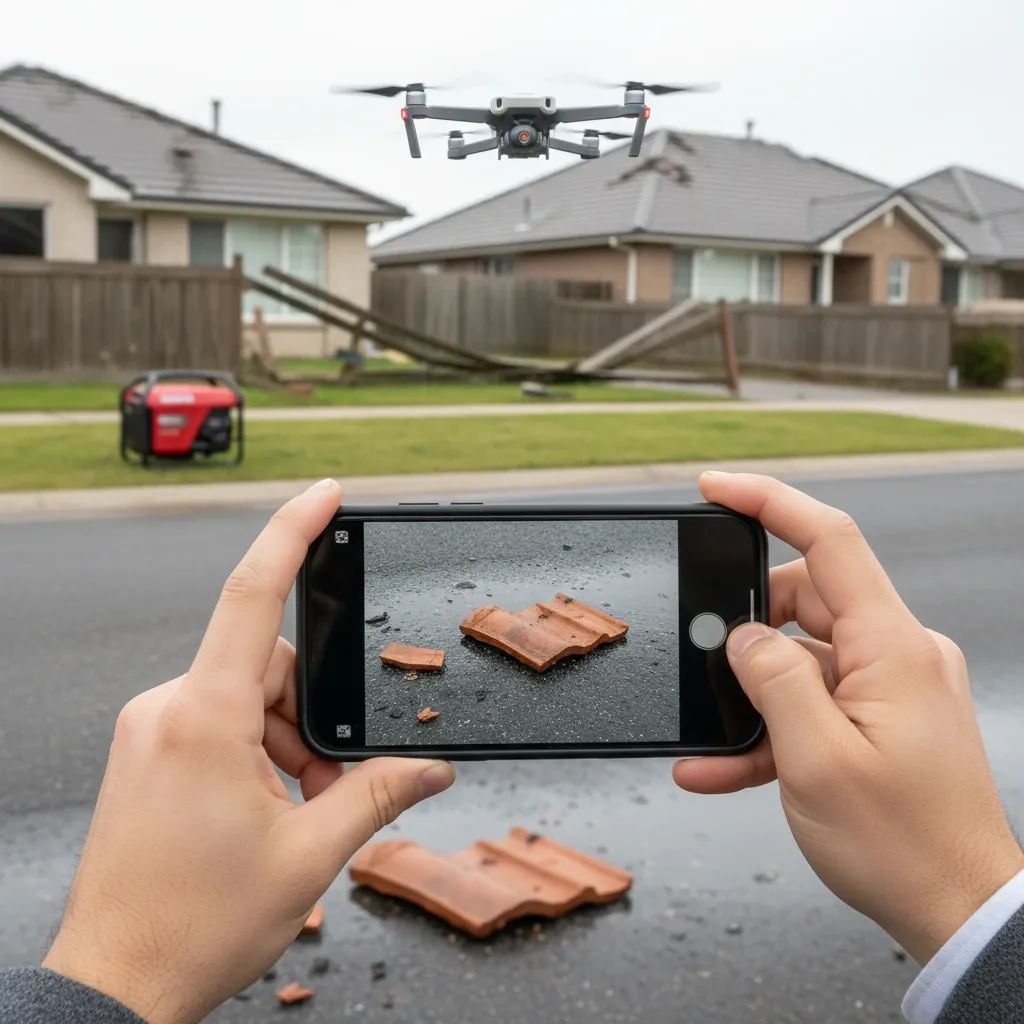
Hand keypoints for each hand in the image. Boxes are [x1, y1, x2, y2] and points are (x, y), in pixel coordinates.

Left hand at [42, 480, 454, 1023]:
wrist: (114, 985)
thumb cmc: (191, 926)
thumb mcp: (307, 856)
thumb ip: (377, 797)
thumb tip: (431, 770)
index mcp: (205, 718)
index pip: (253, 595)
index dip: (292, 531)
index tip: (324, 494)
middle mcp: (167, 710)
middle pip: (271, 667)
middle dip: (313, 718)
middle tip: (329, 788)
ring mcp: (151, 730)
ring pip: (247, 698)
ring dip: (288, 744)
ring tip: (297, 813)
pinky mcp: (146, 751)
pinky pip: (217, 721)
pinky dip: (256, 753)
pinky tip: (266, 809)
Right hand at [675, 472, 1023, 963]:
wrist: (959, 910)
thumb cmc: (903, 845)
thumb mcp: (814, 761)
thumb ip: (773, 680)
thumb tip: (744, 636)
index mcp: (891, 648)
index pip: (829, 541)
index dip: (769, 502)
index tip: (716, 488)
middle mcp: (897, 654)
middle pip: (804, 601)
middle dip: (746, 629)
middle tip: (706, 665)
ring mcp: (891, 687)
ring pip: (801, 659)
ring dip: (751, 696)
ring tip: (710, 744)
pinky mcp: (882, 717)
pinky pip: (815, 702)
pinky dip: (772, 728)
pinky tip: (726, 765)